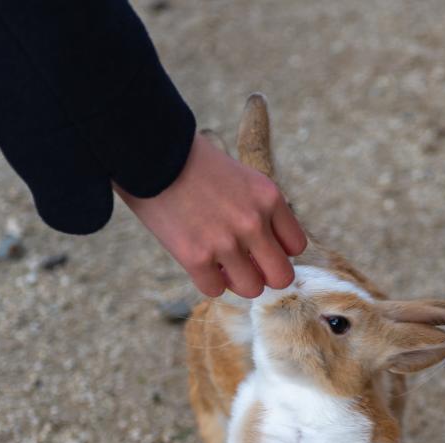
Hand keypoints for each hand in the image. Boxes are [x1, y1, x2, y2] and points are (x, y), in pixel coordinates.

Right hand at [115, 133, 306, 296]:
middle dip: (265, 275)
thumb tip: (266, 249)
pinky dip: (207, 281)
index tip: (261, 246)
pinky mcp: (195, 258)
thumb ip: (259, 210)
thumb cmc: (192, 162)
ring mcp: (225, 243)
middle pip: (282, 276)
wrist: (148, 150)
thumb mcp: (242, 178)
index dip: (278, 250)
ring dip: (236, 280)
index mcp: (269, 198)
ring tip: (220, 264)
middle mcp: (253, 223)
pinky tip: (199, 263)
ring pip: (251, 288)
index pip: (296, 246)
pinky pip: (214, 289)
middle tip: (247, 266)